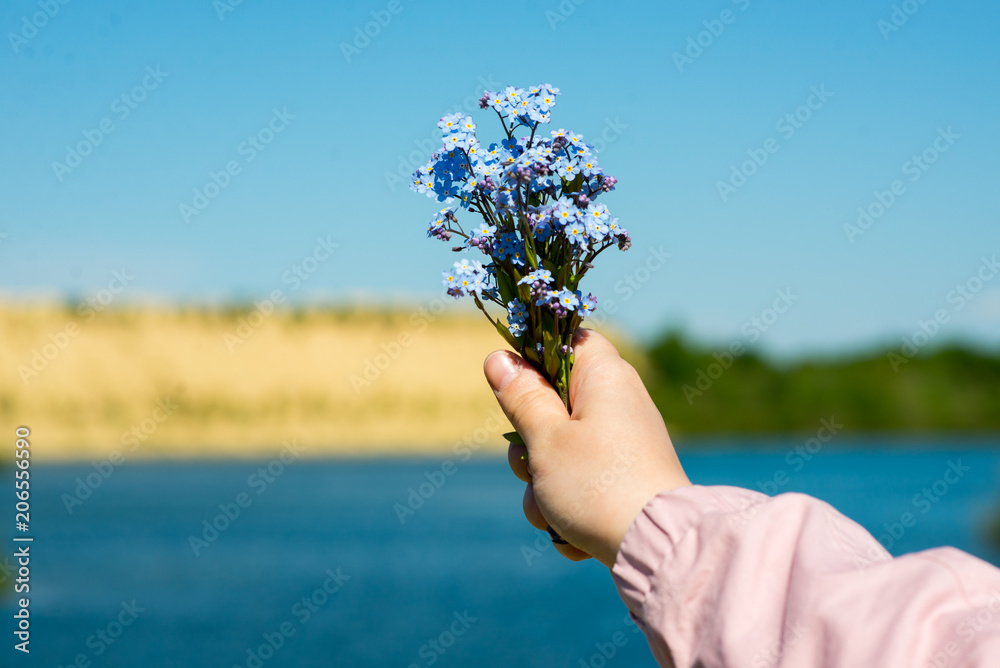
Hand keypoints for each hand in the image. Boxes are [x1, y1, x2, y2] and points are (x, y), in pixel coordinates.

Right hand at [484, 328, 689, 566]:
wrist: (655, 548)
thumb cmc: (597, 484)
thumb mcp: (546, 438)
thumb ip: (521, 396)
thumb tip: (500, 357)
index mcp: (605, 377)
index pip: (566, 341)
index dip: (535, 358)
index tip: (515, 391)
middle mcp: (618, 403)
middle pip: (553, 404)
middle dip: (530, 445)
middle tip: (532, 465)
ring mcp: (623, 444)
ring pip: (560, 451)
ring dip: (543, 486)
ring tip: (553, 510)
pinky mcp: (624, 480)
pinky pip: (580, 482)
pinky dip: (568, 507)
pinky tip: (572, 534)